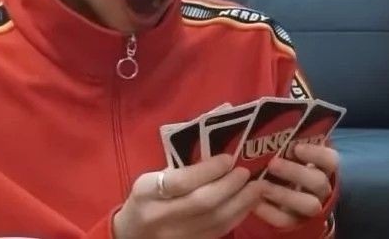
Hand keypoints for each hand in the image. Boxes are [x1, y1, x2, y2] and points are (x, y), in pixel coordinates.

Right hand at [113, 154, 264, 238]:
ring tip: (256, 187)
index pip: (182, 182)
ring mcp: (176, 236)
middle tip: (246, 172)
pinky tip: (246, 205)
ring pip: (215, 221)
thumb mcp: (151, 178)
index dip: (208, 170)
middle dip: (229, 186)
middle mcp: (161, 217)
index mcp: (147, 192)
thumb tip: (214, 158)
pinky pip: (218, 233)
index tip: (228, 158)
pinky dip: (236, 217)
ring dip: (240, 203)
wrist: (132, 235)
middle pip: (202, 203)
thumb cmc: (144, 198)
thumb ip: (178, 171)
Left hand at [254, 143, 338, 228]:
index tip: (297, 147)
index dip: (316, 154)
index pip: (330, 159)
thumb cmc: (279, 157)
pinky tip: (254, 203)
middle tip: (272, 164)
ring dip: (284, 195)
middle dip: (295, 172)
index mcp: (321, 165)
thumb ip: (281, 138)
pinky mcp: (296, 221)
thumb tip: (262, 115)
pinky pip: (287, 220)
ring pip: (309, 205)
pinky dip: (270, 212)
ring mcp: (310, 205)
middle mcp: (320, 186)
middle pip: (319, 182)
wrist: (274, 187)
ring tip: (261, 186)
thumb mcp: (284, 147)